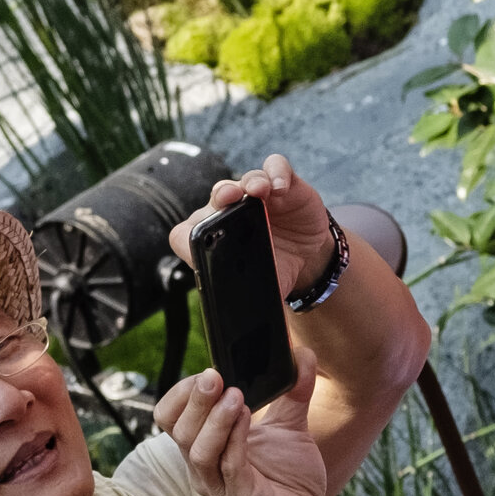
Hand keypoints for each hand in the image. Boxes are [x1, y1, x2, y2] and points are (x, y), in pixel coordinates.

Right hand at [153, 350, 329, 495]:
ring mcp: (219, 486)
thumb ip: (292, 393)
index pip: (170, 416)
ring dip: (213, 418)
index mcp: (203, 448)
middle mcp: (202, 468)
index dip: (183, 393)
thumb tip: (303, 352)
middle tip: (214, 375)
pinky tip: (247, 415)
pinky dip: (235, 438)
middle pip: (177, 429)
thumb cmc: (289, 483)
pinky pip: (229, 466)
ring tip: (235, 394)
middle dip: (194, 399)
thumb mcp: (290, 430)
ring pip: (197, 448)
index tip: (211, 371)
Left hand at [166, 153, 337, 296]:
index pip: (186, 233)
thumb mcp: (261, 287)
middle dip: (220, 197)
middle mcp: (228, 211)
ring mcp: (254, 194)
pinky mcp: (283, 184)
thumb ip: (247, 297)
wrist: (308, 259)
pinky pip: (274, 168)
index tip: (200, 246)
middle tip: (227, 200)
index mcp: (212, 237)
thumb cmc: (276, 270)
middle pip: (216, 198)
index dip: (189, 238)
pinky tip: (281, 187)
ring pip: (242, 180)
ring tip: (259, 191)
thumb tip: (242, 328)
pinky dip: (276, 173)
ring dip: (248, 182)